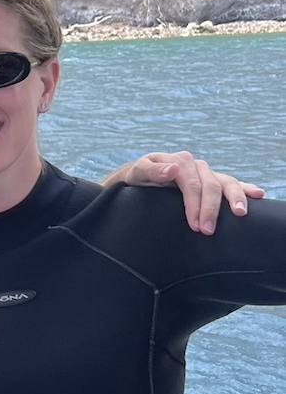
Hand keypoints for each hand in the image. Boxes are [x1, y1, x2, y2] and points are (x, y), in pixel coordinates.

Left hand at [103, 151, 263, 234]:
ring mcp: (205, 173)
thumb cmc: (137, 178)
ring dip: (235, 198)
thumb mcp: (138, 172)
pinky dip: (244, 189)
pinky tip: (257, 194)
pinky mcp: (211, 182)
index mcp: (180, 161)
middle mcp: (196, 166)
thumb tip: (173, 169)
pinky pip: (230, 184)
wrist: (138, 179)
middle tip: (207, 231)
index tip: (196, 226)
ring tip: (239, 214)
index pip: (193, 184)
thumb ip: (153, 170)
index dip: (196, 205)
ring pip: (225, 183)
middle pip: (211, 185)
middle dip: (211, 209)